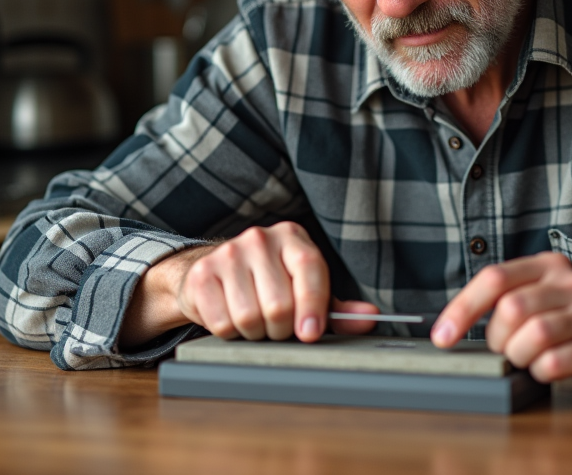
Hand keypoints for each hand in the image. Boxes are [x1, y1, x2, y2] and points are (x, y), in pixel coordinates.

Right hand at [120, 221, 378, 347]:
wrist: (213, 274)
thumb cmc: (270, 284)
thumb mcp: (307, 291)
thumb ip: (339, 307)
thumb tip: (369, 316)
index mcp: (293, 238)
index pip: (310, 269)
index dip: (313, 307)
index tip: (311, 334)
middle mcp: (260, 238)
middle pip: (279, 304)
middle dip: (281, 329)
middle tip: (278, 326)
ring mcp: (228, 253)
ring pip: (249, 317)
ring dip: (255, 332)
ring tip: (256, 321)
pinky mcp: (202, 274)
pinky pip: (222, 322)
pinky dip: (229, 332)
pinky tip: (231, 317)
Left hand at [430, 252, 571, 401]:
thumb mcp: (543, 296)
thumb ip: (506, 298)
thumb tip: (451, 324)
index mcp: (550, 267)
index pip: (495, 278)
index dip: (462, 308)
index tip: (443, 335)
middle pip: (511, 309)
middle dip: (499, 338)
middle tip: (508, 348)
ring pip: (532, 336)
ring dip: (520, 356)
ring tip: (531, 358)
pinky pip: (552, 364)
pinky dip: (540, 373)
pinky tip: (552, 369)